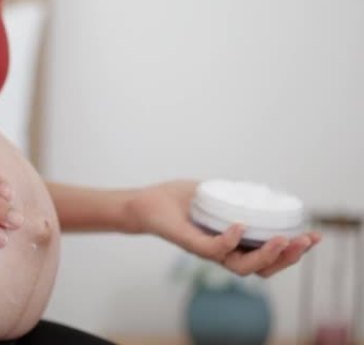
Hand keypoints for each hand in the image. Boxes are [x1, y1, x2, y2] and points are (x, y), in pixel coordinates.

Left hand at [123, 180, 319, 277]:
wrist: (142, 204)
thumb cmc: (174, 201)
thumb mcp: (210, 195)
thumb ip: (230, 196)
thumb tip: (254, 188)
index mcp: (230, 243)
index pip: (266, 255)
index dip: (292, 250)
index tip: (315, 236)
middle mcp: (220, 252)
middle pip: (261, 268)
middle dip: (288, 257)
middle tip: (306, 241)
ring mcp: (205, 250)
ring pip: (241, 266)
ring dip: (265, 255)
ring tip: (283, 239)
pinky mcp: (188, 243)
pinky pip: (211, 249)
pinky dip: (228, 240)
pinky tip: (240, 226)